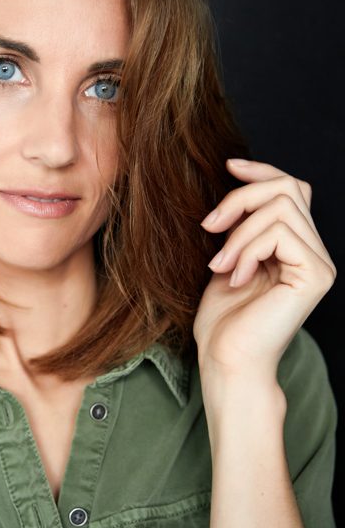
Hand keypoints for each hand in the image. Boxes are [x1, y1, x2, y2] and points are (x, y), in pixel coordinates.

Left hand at [193, 158, 335, 379]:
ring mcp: (319, 264)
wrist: (226, 361)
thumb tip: (236, 177)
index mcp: (296, 248)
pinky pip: (279, 232)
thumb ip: (241, 226)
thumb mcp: (227, 259)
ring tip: (219, 265)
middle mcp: (314, 253)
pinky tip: (234, 276)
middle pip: (287, 188)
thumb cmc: (222, 321)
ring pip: (280, 207)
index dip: (261, 171)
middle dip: (240, 198)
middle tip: (208, 226)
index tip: (227, 166)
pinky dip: (247, 249)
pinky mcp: (315, 275)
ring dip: (238, 233)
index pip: (291, 189)